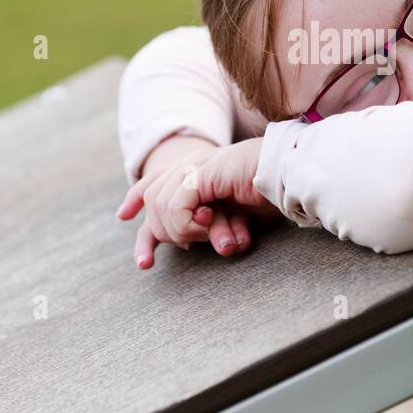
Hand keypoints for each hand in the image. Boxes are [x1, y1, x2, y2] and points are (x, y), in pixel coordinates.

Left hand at [117, 137, 279, 268]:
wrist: (290, 173)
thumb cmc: (271, 195)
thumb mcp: (235, 214)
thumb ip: (214, 223)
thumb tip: (192, 243)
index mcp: (199, 170)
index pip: (154, 179)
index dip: (136, 196)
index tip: (123, 215)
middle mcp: (194, 165)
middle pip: (151, 195)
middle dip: (152, 231)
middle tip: (187, 247)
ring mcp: (198, 167)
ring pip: (161, 204)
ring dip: (180, 230)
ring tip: (207, 236)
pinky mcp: (204, 173)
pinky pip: (177, 206)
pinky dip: (188, 224)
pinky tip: (208, 226)